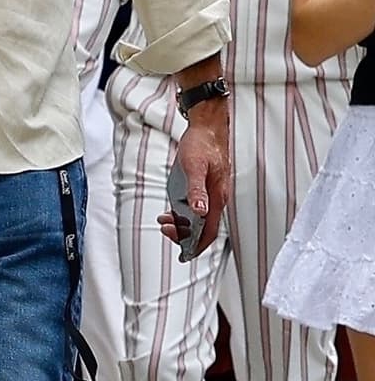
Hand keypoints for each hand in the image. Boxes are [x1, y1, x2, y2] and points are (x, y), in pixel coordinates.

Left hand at [159, 103, 228, 256]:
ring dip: (182, 225)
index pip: (209, 232)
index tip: (182, 255)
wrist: (207, 126)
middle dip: (184, 235)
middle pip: (203, 229)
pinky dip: (182, 215)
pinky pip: (195, 208)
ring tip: (164, 221)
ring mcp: (210, 193)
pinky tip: (170, 212)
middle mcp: (216, 199)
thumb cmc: (202, 144)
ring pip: (198, 219)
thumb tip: (200, 212)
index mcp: (217, 198)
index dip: (196, 246)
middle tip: (165, 229)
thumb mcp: (194, 167)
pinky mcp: (204, 187)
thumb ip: (197, 190)